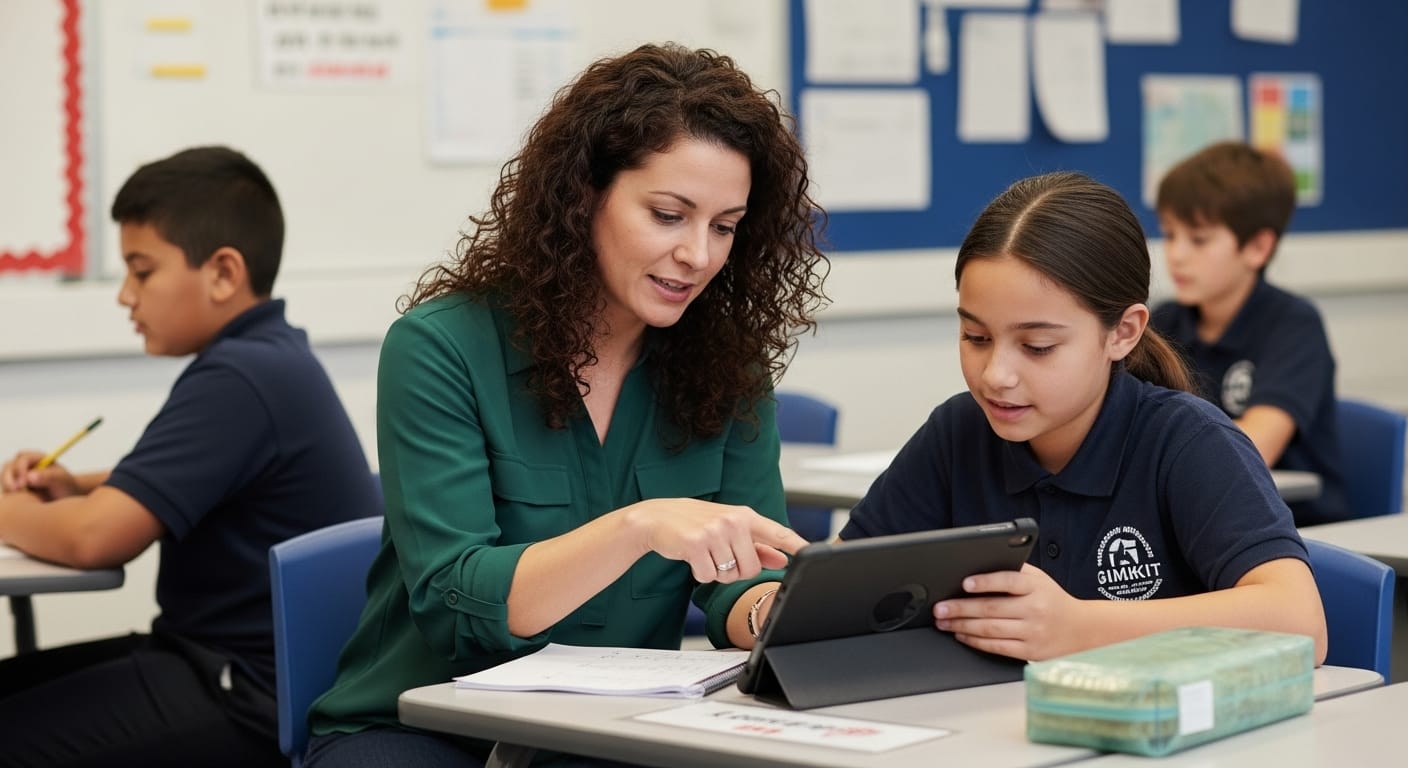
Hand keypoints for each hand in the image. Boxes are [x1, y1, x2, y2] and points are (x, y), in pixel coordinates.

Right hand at [1, 451, 81, 499]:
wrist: (66, 498)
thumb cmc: (66, 486)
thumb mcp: (61, 480)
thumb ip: (48, 476)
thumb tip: (29, 477)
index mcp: (38, 458)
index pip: (23, 458)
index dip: (21, 469)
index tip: (24, 483)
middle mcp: (25, 465)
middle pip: (9, 466)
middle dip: (9, 478)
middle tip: (14, 491)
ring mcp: (18, 475)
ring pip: (5, 478)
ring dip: (7, 486)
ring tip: (17, 497)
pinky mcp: (15, 486)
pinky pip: (6, 489)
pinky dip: (8, 494)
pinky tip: (17, 502)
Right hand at [629, 498, 807, 584]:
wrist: (658, 517)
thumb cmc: (696, 523)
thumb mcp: (729, 529)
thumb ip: (757, 545)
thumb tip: (782, 559)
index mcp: (745, 516)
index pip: (778, 532)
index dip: (797, 545)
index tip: (813, 553)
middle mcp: (732, 521)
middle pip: (751, 568)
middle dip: (736, 571)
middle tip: (720, 556)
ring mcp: (714, 532)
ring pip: (729, 575)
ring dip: (716, 572)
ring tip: (705, 553)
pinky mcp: (695, 544)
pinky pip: (708, 576)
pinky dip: (700, 573)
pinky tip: (693, 557)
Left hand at [932, 563, 1085, 660]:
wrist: (1082, 630)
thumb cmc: (1053, 600)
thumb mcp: (1040, 579)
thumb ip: (1015, 571)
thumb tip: (981, 563)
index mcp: (1036, 587)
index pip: (1009, 581)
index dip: (986, 582)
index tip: (965, 583)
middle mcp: (1035, 609)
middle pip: (992, 608)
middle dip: (960, 608)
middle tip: (940, 607)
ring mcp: (1032, 632)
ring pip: (990, 629)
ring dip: (962, 625)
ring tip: (944, 621)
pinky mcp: (1030, 651)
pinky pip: (997, 647)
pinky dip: (975, 641)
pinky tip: (961, 634)